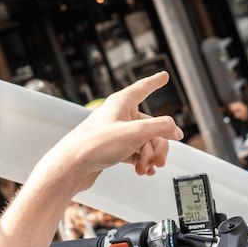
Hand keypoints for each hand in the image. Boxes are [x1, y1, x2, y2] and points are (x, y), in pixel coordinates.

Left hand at [34, 72, 184, 193]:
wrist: (71, 167)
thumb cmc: (95, 144)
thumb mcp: (135, 133)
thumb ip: (161, 128)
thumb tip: (176, 130)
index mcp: (122, 103)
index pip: (144, 87)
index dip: (155, 81)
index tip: (164, 76)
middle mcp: (119, 115)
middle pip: (152, 125)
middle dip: (158, 145)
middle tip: (159, 160)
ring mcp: (116, 132)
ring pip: (145, 141)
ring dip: (150, 156)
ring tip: (147, 168)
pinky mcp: (113, 148)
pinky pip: (136, 152)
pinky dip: (142, 161)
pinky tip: (142, 170)